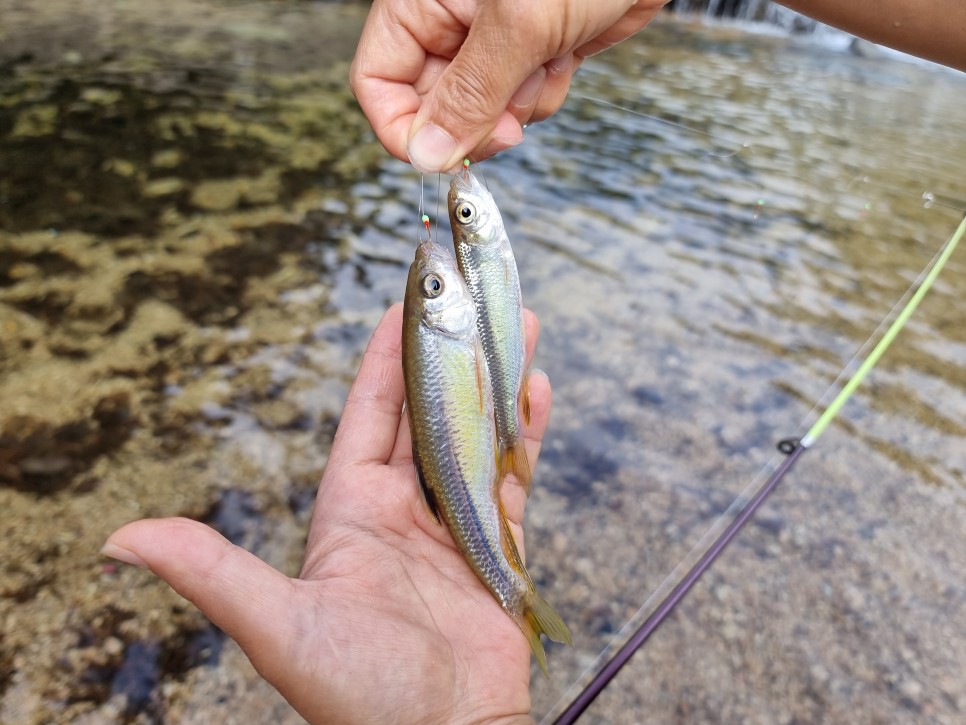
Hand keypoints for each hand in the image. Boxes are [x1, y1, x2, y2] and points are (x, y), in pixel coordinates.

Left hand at [102, 304, 551, 724]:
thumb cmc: (357, 693)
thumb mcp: (278, 625)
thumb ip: (212, 572)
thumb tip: (118, 540)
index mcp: (351, 509)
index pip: (370, 413)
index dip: (386, 356)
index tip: (403, 303)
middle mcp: (401, 508)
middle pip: (427, 412)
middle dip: (449, 354)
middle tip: (470, 299)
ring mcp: (452, 524)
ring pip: (476, 433)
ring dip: (496, 382)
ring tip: (516, 327)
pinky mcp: (498, 545)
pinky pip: (515, 475)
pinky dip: (527, 433)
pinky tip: (539, 391)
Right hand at [350, 0, 667, 172]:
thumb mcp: (519, 25)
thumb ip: (469, 94)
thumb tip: (427, 154)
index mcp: (421, 2)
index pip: (378, 80)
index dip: (404, 128)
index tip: (441, 158)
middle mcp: (448, 22)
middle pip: (431, 106)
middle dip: (473, 122)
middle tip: (509, 120)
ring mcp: (491, 40)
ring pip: (480, 112)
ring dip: (517, 107)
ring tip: (545, 60)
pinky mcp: (530, 51)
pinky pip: (520, 102)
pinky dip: (544, 94)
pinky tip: (565, 57)